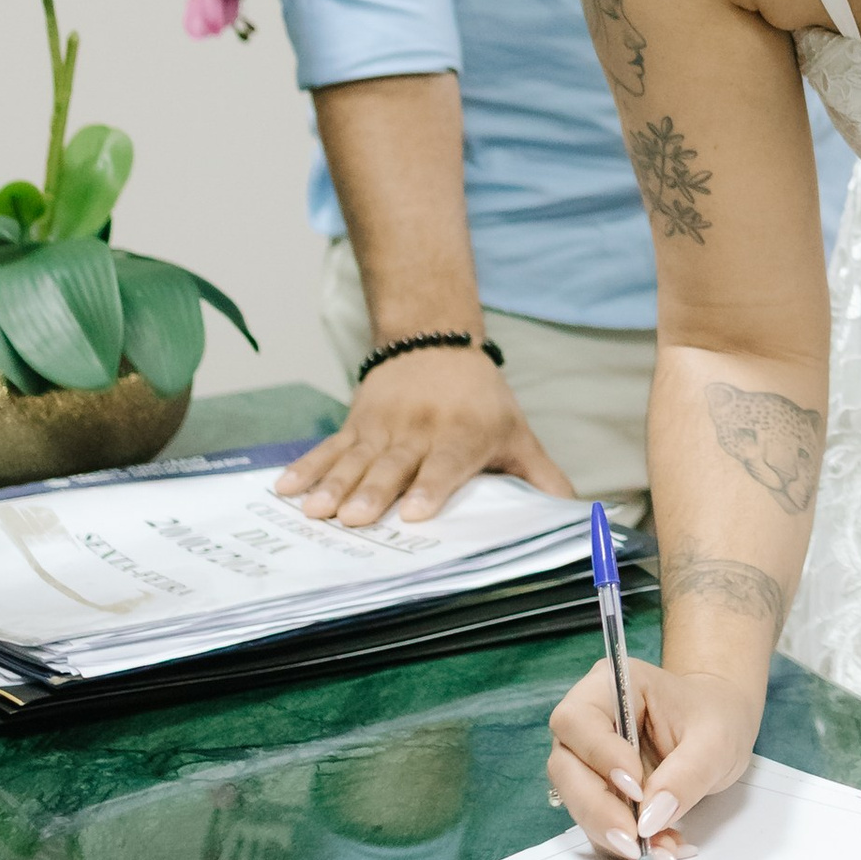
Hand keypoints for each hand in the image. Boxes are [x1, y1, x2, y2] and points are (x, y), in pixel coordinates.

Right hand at [278, 351, 572, 524]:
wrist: (435, 340)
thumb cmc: (482, 401)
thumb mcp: (516, 433)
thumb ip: (540, 476)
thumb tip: (576, 517)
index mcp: (463, 435)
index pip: (447, 464)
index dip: (431, 487)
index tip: (414, 514)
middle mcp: (420, 430)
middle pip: (395, 465)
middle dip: (373, 492)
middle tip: (354, 519)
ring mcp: (382, 426)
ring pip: (356, 459)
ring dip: (333, 485)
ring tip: (313, 510)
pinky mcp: (354, 423)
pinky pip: (328, 447)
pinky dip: (306, 467)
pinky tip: (284, 489)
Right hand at [546, 656, 758, 859]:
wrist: (721, 728)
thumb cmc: (717, 717)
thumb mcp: (717, 741)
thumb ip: (686, 776)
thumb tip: (650, 820)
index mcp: (611, 686)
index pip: (577, 720)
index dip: (599, 756)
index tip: (636, 788)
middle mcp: (589, 721)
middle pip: (566, 767)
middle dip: (597, 810)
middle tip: (635, 842)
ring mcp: (589, 759)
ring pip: (577, 801)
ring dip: (613, 834)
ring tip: (661, 852)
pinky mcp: (599, 791)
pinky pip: (599, 822)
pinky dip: (627, 842)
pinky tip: (663, 849)